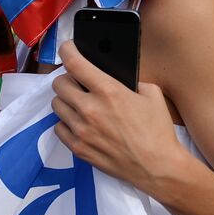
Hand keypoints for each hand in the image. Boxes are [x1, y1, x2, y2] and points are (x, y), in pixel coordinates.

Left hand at [52, 40, 187, 194]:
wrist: (157, 166)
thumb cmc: (157, 130)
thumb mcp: (151, 94)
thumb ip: (128, 80)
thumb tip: (111, 75)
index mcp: (109, 91)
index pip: (75, 63)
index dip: (67, 51)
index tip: (67, 48)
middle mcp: (90, 109)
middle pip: (59, 84)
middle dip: (67, 79)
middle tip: (77, 82)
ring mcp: (81, 130)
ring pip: (56, 104)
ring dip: (66, 101)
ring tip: (79, 103)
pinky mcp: (77, 147)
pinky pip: (58, 127)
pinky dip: (66, 122)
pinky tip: (80, 123)